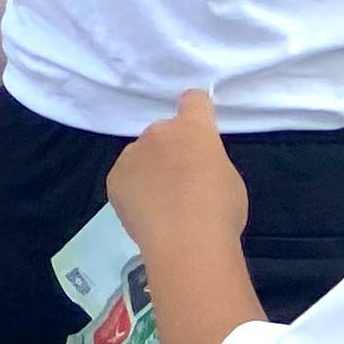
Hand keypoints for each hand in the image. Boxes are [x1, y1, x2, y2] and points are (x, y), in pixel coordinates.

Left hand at [106, 90, 246, 254]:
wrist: (186, 242)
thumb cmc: (220, 211)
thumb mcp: (228, 179)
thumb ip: (208, 162)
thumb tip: (195, 167)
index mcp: (193, 129)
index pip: (193, 100)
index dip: (196, 110)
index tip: (197, 125)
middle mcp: (159, 133)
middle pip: (164, 133)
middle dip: (170, 150)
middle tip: (181, 183)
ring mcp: (132, 154)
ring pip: (142, 155)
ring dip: (150, 170)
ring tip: (163, 205)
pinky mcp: (115, 178)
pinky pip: (127, 177)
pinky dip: (134, 190)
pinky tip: (147, 214)